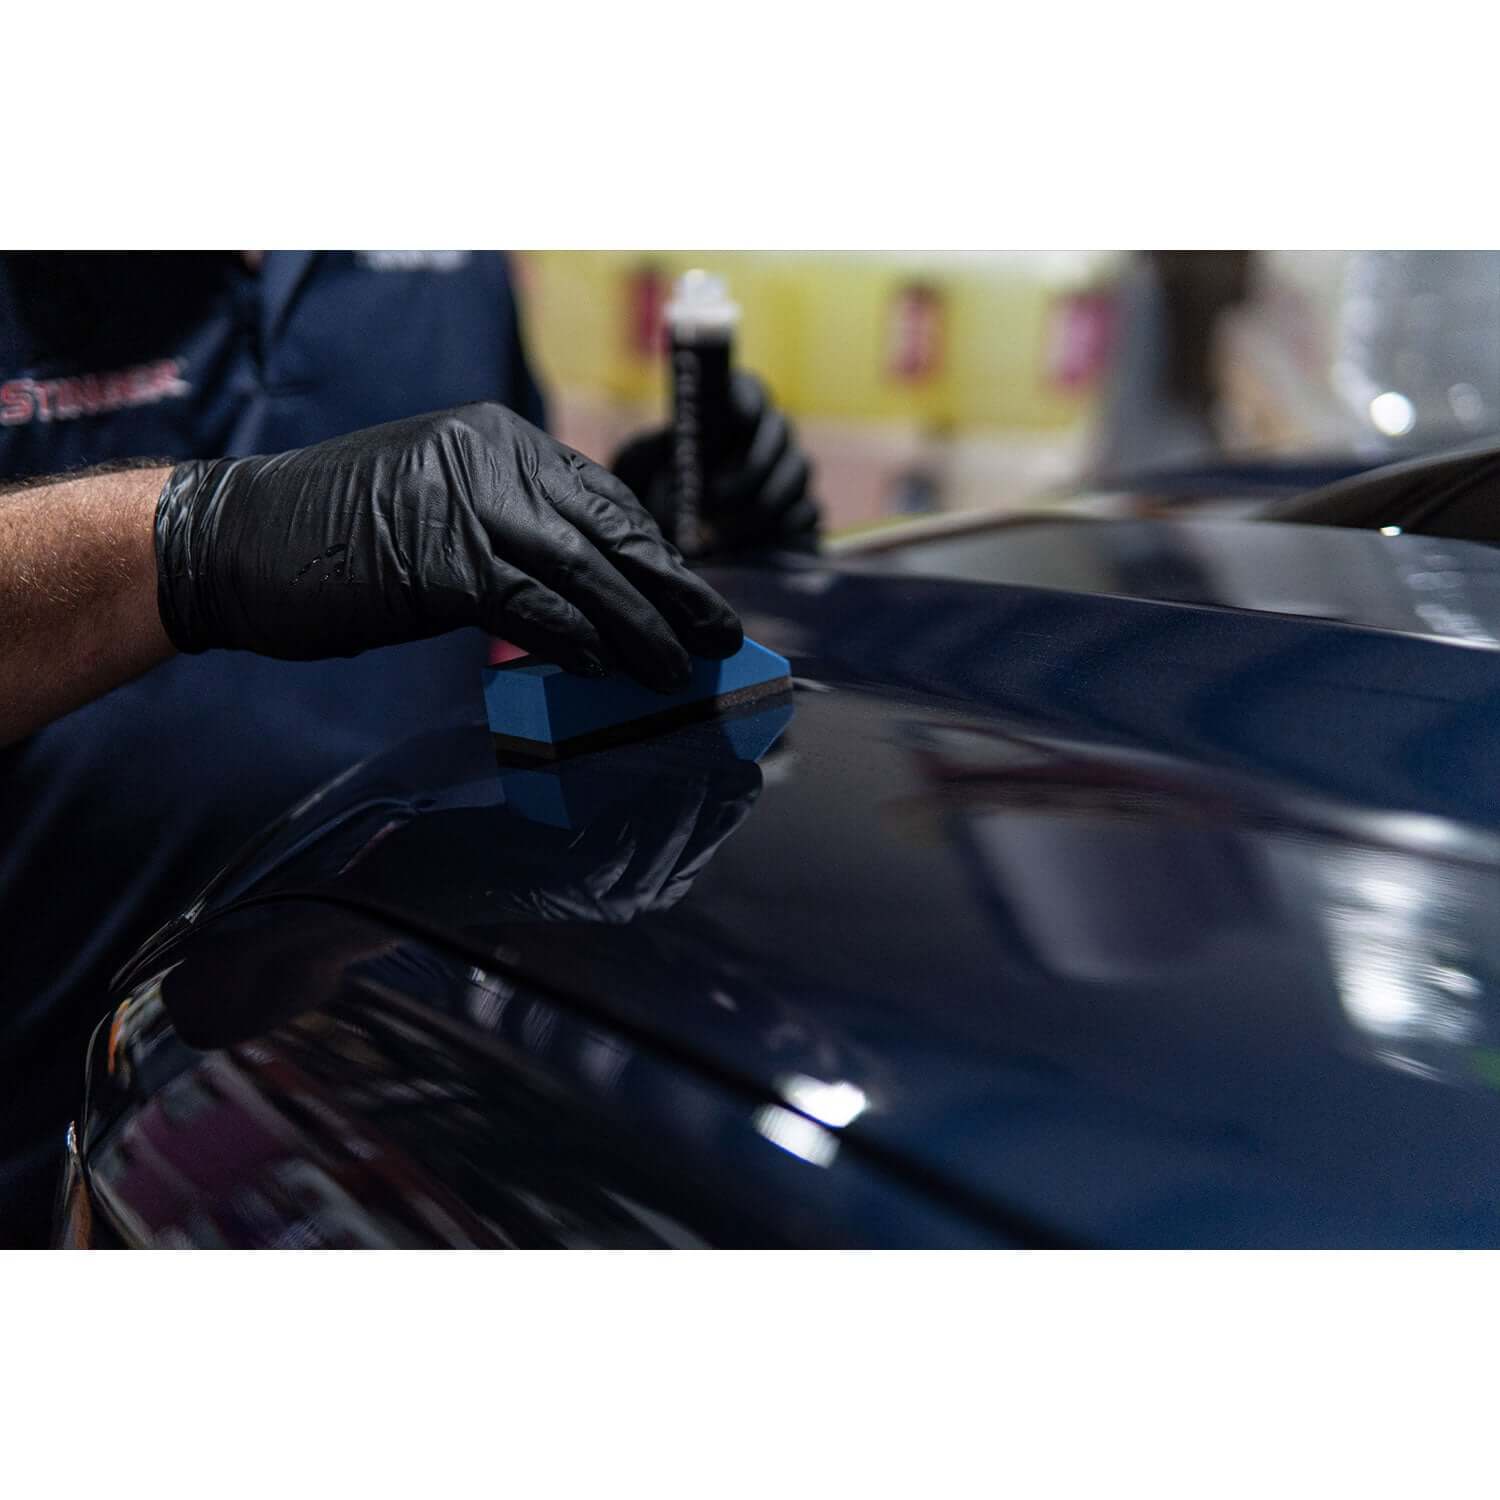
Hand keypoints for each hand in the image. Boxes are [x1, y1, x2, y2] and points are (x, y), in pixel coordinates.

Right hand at [154, 403, 742, 692]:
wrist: (232, 540)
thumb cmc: (335, 539)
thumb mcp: (438, 514)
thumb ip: (513, 539)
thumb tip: (586, 598)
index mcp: (499, 441)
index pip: (608, 499)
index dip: (660, 555)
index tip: (694, 598)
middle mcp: (492, 459)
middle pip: (613, 532)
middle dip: (676, 589)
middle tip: (723, 635)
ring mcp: (466, 504)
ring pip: (585, 571)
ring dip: (642, 626)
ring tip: (680, 670)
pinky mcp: (439, 560)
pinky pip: (532, 605)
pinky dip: (575, 640)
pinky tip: (606, 670)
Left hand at [611, 372, 820, 557]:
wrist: (665, 536)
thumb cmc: (648, 490)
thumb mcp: (638, 464)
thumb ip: (655, 447)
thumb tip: (678, 436)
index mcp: (729, 408)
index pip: (752, 390)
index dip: (748, 402)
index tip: (735, 419)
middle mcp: (767, 434)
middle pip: (781, 432)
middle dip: (749, 467)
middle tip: (713, 497)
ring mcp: (789, 472)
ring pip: (797, 474)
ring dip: (761, 504)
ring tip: (721, 533)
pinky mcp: (801, 510)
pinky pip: (808, 511)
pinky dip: (782, 528)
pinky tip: (749, 547)